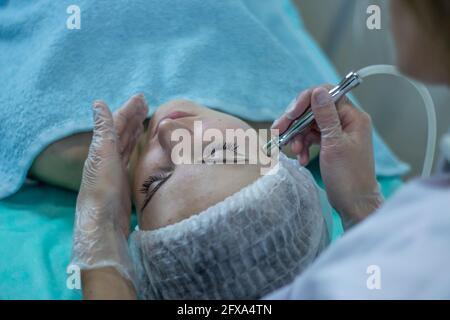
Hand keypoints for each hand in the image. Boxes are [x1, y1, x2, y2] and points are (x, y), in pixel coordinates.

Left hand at [71, 94, 147, 281]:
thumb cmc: (103, 189)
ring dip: (135, 130)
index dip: (128, 109)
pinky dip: (136, 148)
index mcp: (102, 148)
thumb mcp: (103, 155)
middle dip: (133, 116)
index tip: (141, 98)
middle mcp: (108, 156)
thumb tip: (98, 102)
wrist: (104, 222)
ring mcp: (116, 169)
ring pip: (127, 144)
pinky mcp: (124, 181)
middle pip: (122, 131)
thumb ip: (103, 129)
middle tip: (146, 103)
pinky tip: (141, 146)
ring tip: (145, 119)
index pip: (117, 123)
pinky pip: (131, 158)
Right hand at [272, 87, 382, 227]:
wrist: (354, 203)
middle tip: (278, 130)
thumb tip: (318, 92)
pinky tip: (301, 158)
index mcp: (353, 117)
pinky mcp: (330, 144)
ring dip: (297, 136)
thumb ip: (325, 116)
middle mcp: (346, 121)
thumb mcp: (334, 144)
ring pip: (310, 124)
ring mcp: (337, 132)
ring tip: (293, 150)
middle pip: (314, 110)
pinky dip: (303, 145)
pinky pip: (311, 137)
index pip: (326, 95)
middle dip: (295, 121)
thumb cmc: (348, 177)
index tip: (290, 115)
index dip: (305, 101)